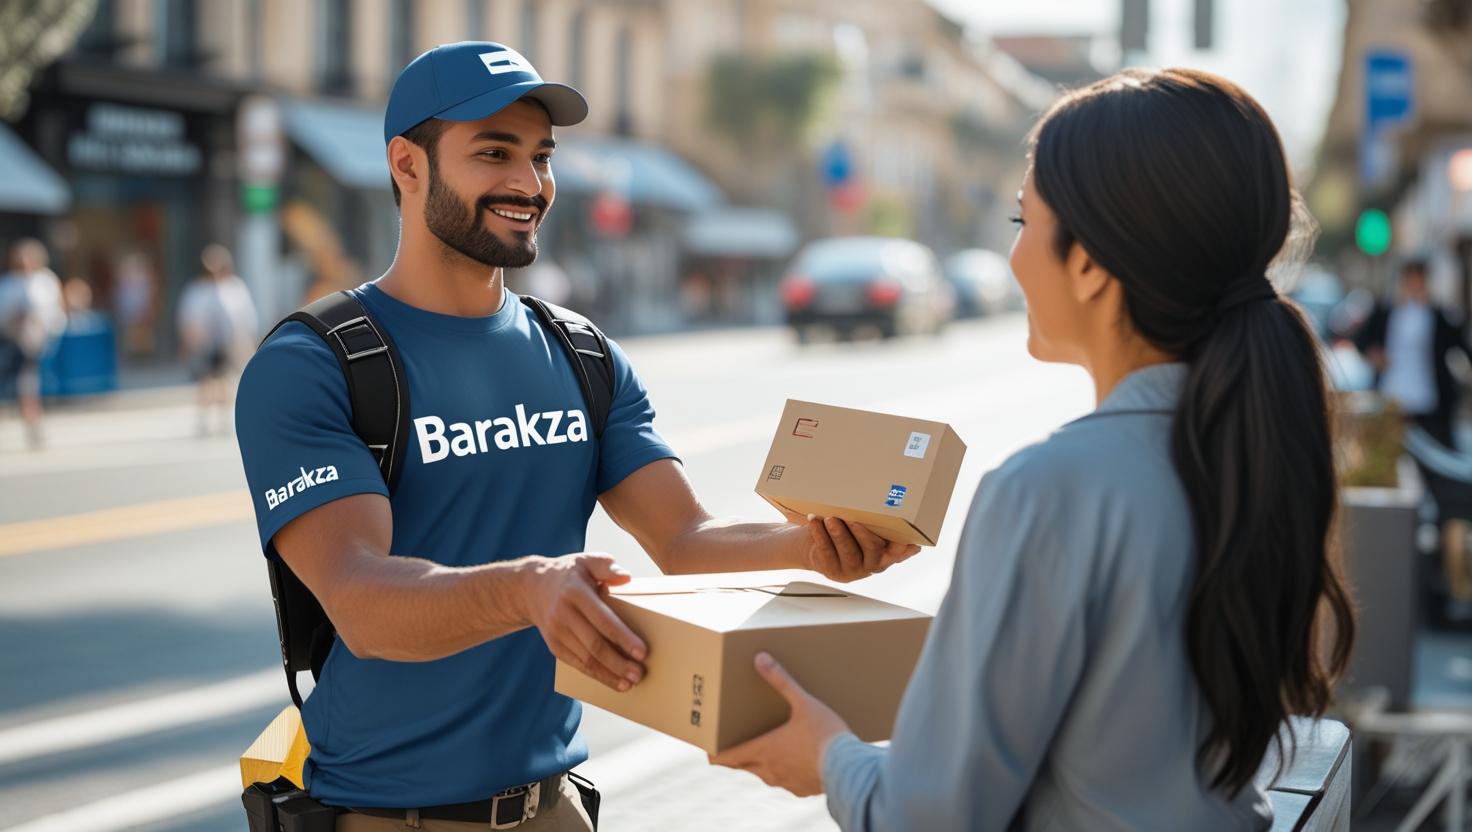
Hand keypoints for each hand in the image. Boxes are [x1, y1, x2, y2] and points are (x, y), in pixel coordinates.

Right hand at [519, 554, 646, 691]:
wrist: (531, 588)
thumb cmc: (569, 573)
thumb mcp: (586, 560)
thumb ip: (606, 565)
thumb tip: (626, 576)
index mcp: (574, 593)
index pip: (603, 620)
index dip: (623, 638)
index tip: (642, 651)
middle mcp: (563, 614)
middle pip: (594, 644)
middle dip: (618, 663)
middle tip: (640, 674)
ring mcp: (556, 632)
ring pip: (585, 659)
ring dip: (609, 674)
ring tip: (630, 683)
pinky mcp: (554, 645)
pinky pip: (576, 664)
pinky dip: (596, 675)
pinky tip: (613, 681)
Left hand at [709, 652, 849, 796]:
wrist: (850, 768)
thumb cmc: (824, 734)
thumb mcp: (803, 702)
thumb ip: (781, 680)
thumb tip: (760, 658)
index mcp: (764, 749)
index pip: (727, 757)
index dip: (715, 754)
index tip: (708, 750)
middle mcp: (770, 770)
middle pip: (742, 766)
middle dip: (736, 756)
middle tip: (734, 744)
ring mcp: (786, 782)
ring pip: (764, 775)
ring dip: (760, 763)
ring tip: (766, 749)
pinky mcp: (802, 789)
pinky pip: (786, 782)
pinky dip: (784, 772)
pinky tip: (795, 761)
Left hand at [801, 515, 920, 582]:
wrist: (817, 548)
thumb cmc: (847, 532)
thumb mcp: (865, 527)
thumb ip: (876, 520)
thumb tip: (885, 492)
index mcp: (885, 554)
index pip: (898, 553)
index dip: (905, 551)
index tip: (912, 544)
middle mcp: (871, 565)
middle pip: (872, 549)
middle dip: (862, 533)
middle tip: (853, 519)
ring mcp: (852, 570)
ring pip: (847, 551)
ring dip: (839, 533)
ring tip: (831, 519)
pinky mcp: (832, 570)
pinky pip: (826, 550)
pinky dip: (819, 534)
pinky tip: (815, 521)